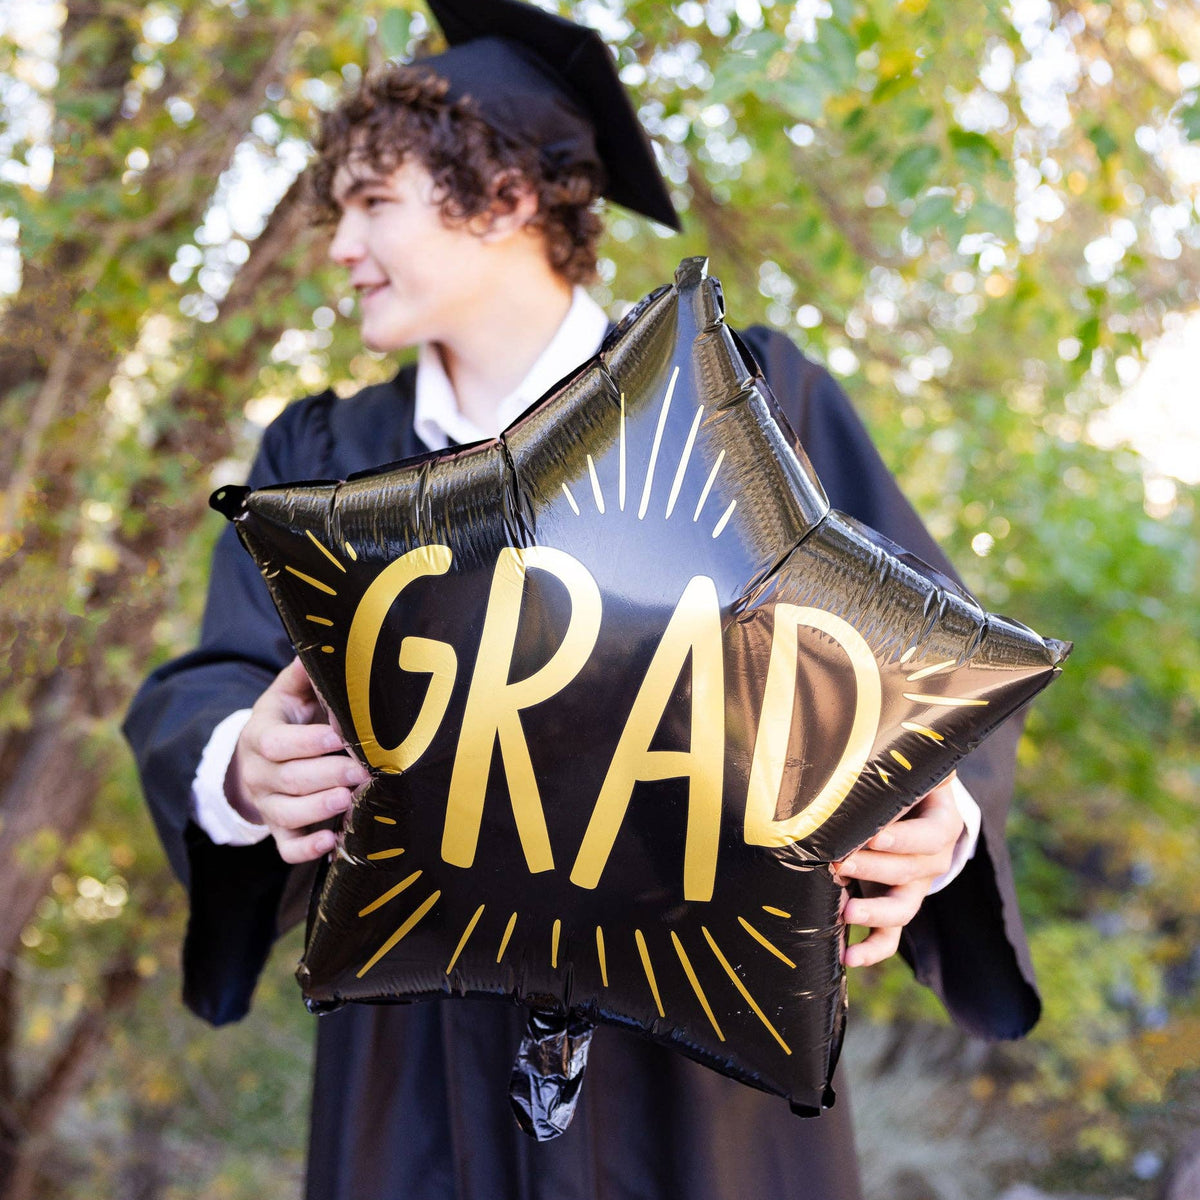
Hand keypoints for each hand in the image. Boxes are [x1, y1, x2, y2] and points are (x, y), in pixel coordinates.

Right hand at [226, 657, 370, 863]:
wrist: (259, 760)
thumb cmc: (288, 720)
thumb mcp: (289, 693)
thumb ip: (304, 676)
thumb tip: (319, 647)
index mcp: (260, 734)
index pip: (276, 742)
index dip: (305, 742)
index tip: (337, 737)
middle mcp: (260, 773)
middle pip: (287, 779)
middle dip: (325, 775)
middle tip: (360, 771)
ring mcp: (268, 804)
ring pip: (286, 814)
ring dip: (317, 809)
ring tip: (349, 801)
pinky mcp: (280, 830)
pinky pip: (287, 847)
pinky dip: (306, 849)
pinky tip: (331, 842)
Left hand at [831, 774, 962, 968]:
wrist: (909, 802)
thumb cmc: (899, 782)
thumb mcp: (904, 773)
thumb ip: (890, 773)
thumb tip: (856, 768)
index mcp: (942, 822)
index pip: (933, 834)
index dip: (905, 838)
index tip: (874, 836)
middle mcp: (933, 859)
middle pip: (913, 871)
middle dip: (874, 869)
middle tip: (840, 863)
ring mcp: (914, 886)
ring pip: (904, 908)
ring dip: (874, 911)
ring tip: (845, 912)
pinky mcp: (894, 905)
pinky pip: (892, 936)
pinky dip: (872, 949)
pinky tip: (848, 956)